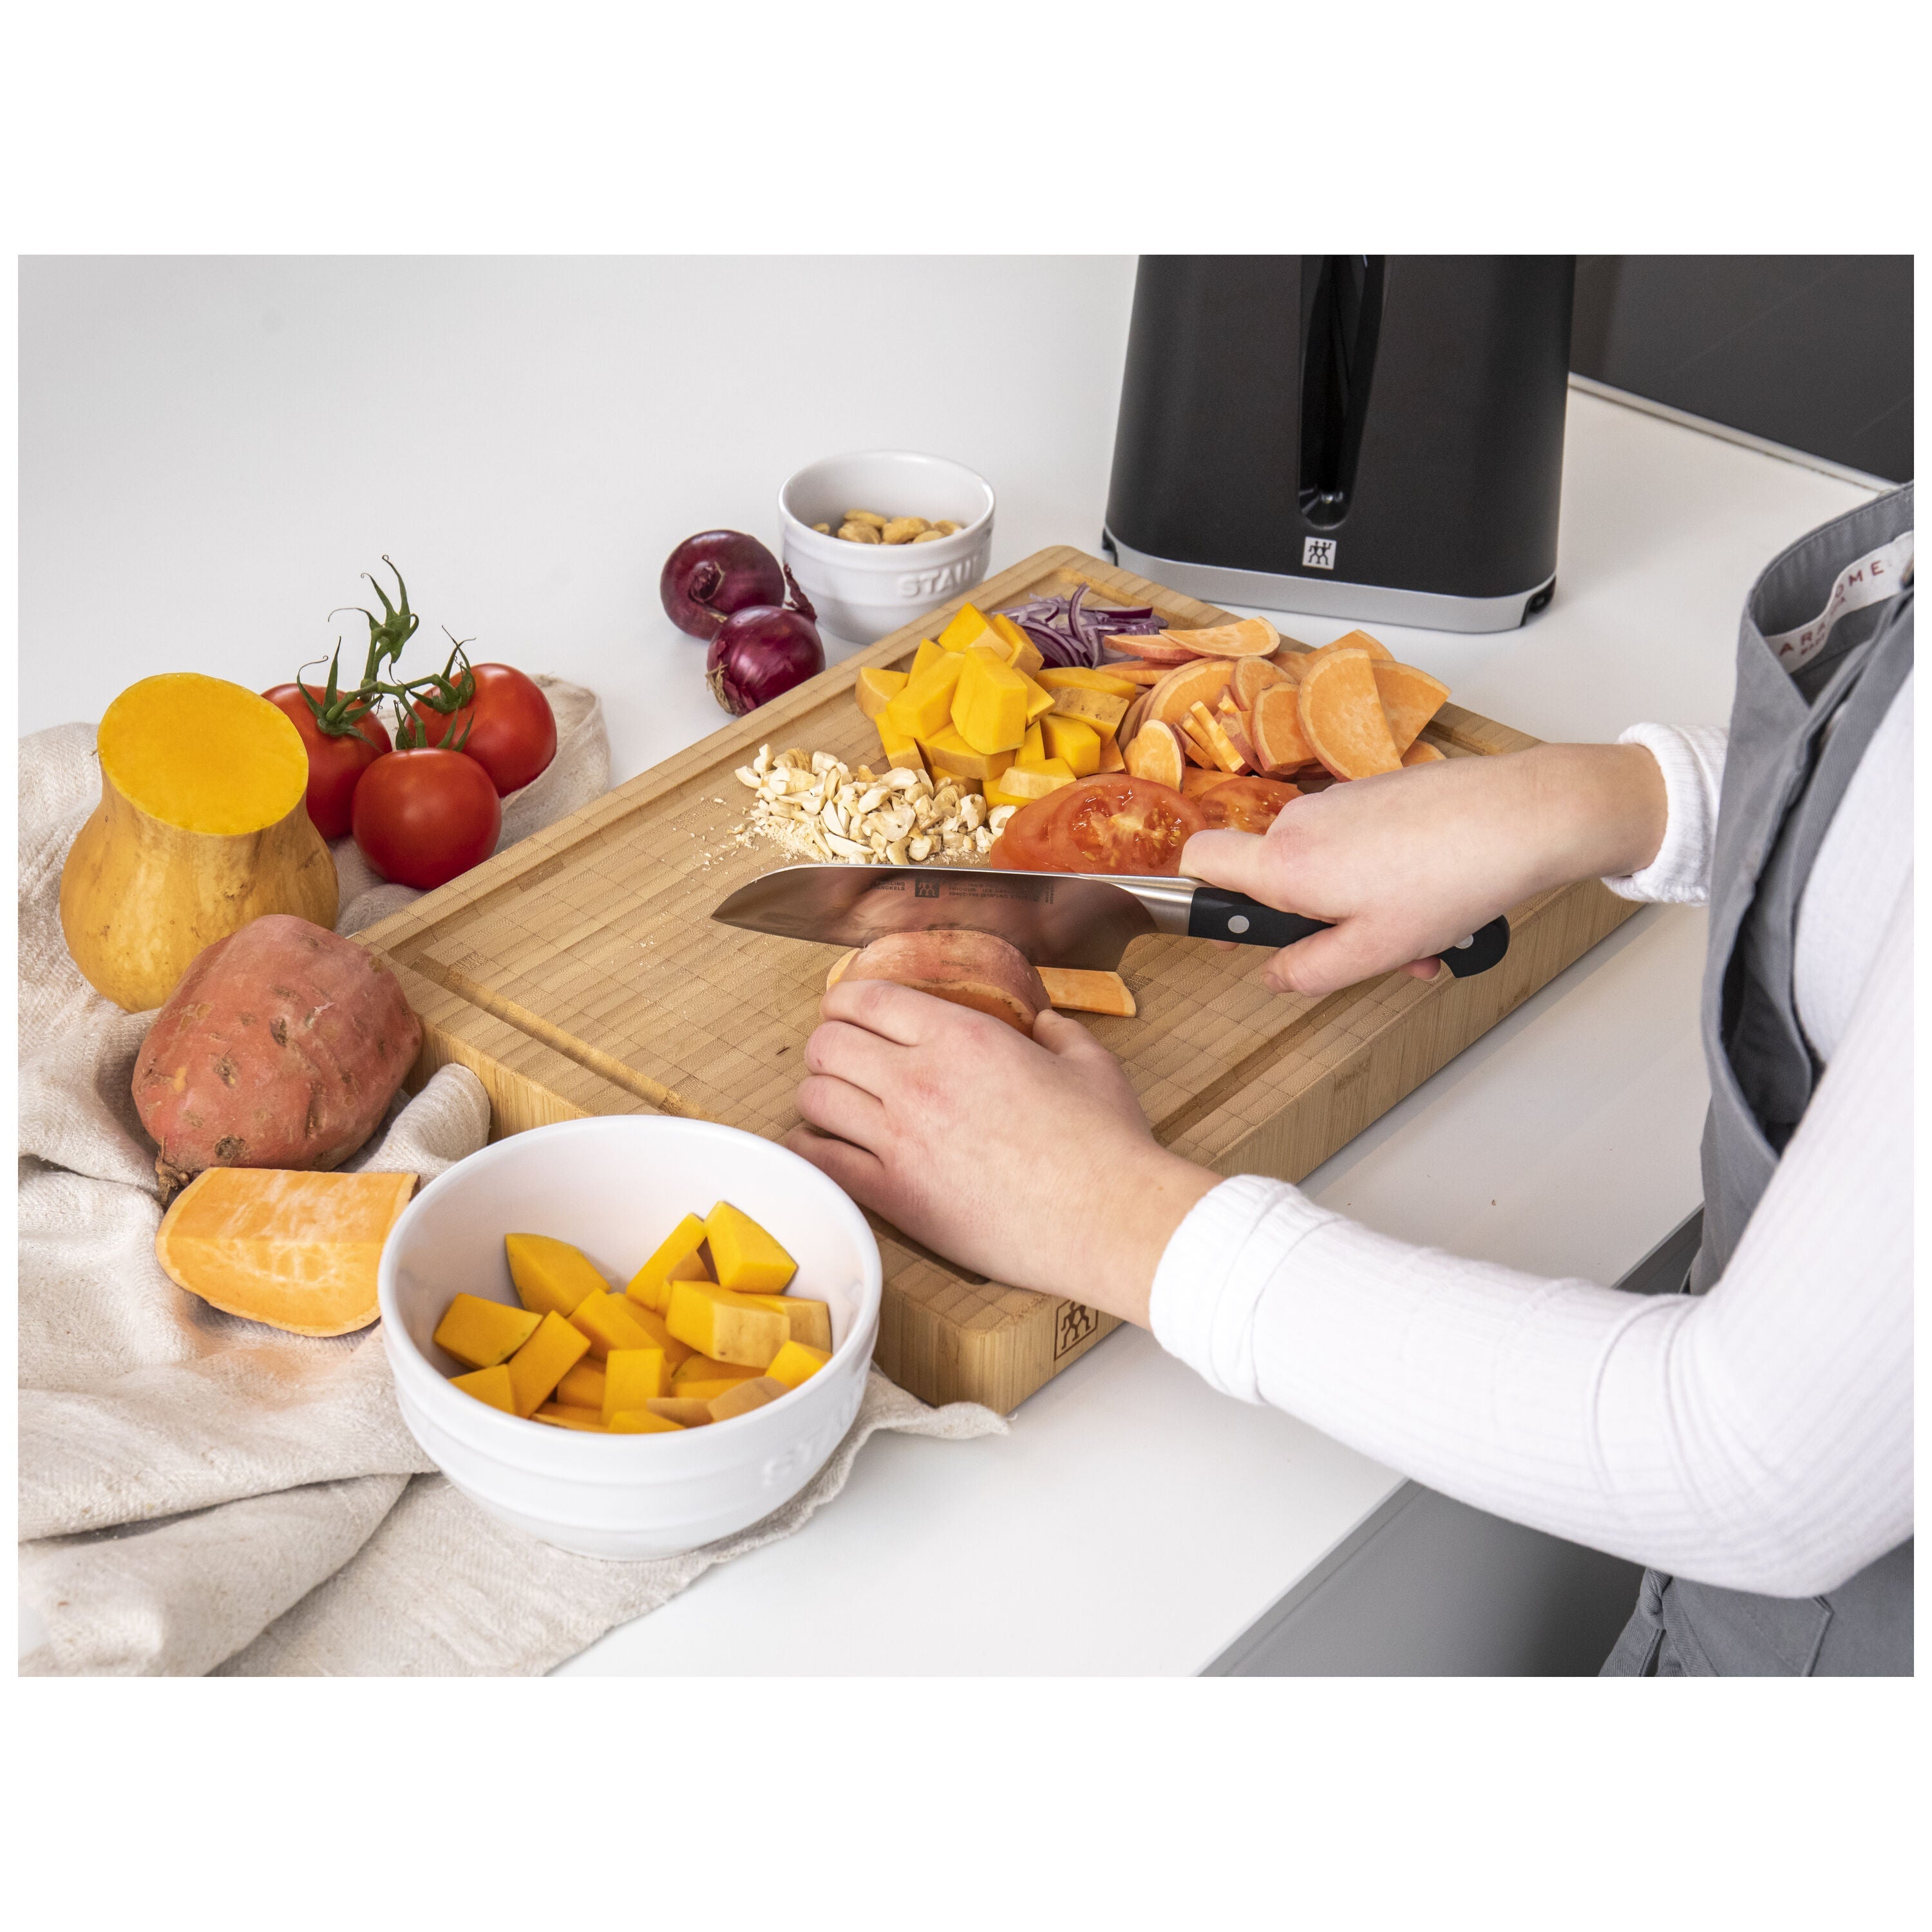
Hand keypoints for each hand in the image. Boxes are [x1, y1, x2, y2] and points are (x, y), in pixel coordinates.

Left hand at [787, 980, 1218, 1328]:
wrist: (1109, 1218)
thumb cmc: (1106, 1145)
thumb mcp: (1089, 1063)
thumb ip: (1056, 1032)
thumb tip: (1044, 1023)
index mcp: (963, 1036)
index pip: (866, 997)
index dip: (846, 1002)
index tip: (849, 1013)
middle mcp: (920, 1080)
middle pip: (826, 1043)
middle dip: (828, 1045)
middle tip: (843, 1059)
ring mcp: (901, 1139)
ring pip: (814, 1098)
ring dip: (819, 1097)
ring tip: (837, 1105)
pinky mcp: (895, 1196)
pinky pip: (820, 1161)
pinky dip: (814, 1150)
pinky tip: (829, 1150)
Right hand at [1182, 742, 1665, 995]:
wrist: (1523, 816)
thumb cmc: (1450, 881)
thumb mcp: (1373, 952)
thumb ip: (1307, 971)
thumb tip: (1274, 975)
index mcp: (1285, 863)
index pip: (1199, 862)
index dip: (1199, 895)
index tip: (1237, 926)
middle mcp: (1301, 822)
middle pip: (1274, 876)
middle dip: (1313, 921)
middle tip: (1369, 953)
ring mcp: (1341, 801)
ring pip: (1325, 865)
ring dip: (1359, 906)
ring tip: (1421, 934)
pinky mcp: (1378, 791)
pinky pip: (1359, 842)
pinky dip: (1384, 875)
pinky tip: (1435, 898)